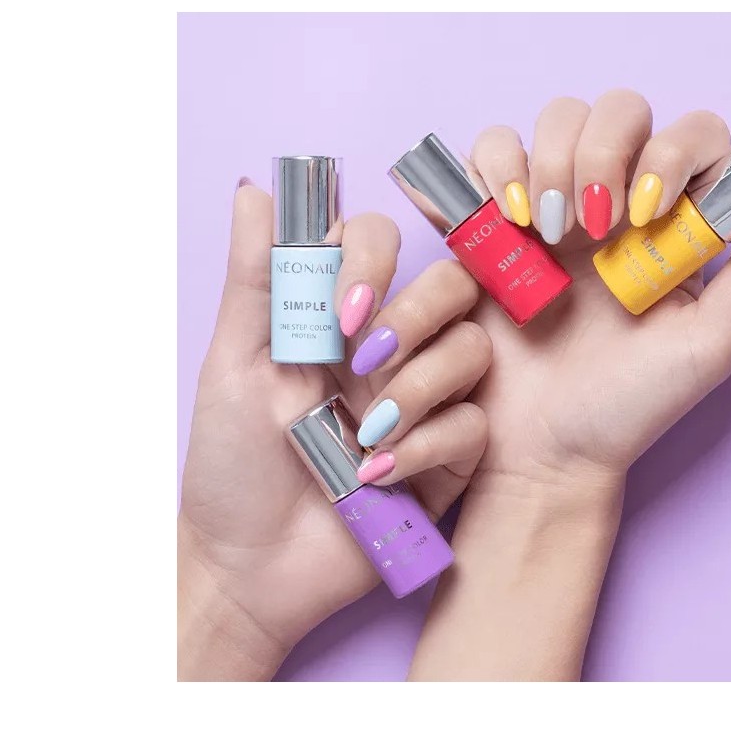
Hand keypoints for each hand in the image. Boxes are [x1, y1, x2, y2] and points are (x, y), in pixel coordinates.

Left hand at [178, 182, 489, 679]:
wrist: (251, 566)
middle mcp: (392, 349)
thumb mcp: (236, 364)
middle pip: (450, 286)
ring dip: (418, 388)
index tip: (340, 310)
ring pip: (472, 351)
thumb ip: (258, 279)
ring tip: (363, 435)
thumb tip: (256, 189)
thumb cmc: (232, 463)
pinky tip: (377, 475)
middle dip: (413, 318)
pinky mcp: (451, 456)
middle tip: (362, 363)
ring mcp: (426, 401)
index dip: (374, 258)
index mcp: (339, 317)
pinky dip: (425, 446)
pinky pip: (471, 426)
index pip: (381, 242)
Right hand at [409, 93, 730, 679]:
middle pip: (620, 109)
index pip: (694, 135)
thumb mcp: (706, 346)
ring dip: (548, 160)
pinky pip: (488, 154)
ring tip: (540, 232)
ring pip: (555, 118)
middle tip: (588, 224)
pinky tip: (502, 220)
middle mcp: (617, 204)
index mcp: (675, 227)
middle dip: (603, 151)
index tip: (649, 215)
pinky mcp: (494, 221)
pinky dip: (489, 170)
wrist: (540, 450)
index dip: (673, 152)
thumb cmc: (624, 409)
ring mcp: (554, 206)